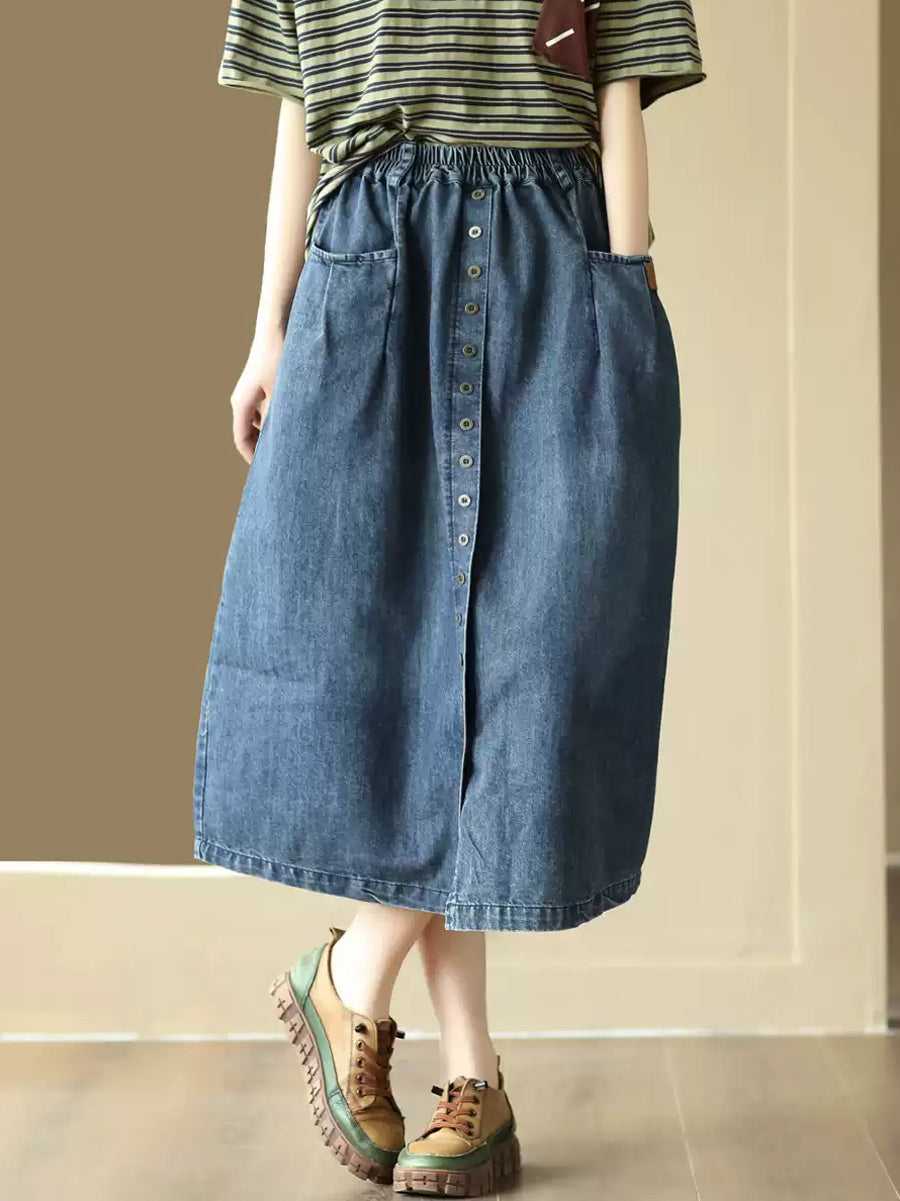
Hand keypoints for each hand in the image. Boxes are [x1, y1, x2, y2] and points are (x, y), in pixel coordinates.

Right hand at [229, 330, 284, 463]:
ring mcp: (250, 393)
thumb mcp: (282, 393)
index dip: (252, 458)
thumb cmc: (279, 357)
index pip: (241, 440)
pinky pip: (262, 413)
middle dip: (261, 450)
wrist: (276, 327)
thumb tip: (282, 442)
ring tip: (287, 447)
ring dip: (267, 436)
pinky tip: (290, 426)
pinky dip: (272, 423)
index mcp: (241, 404)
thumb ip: (278, 418)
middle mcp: (242, 400)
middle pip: (247, 434)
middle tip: (280, 464)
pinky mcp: (260, 386)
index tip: (267, 473)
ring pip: (256, 424)